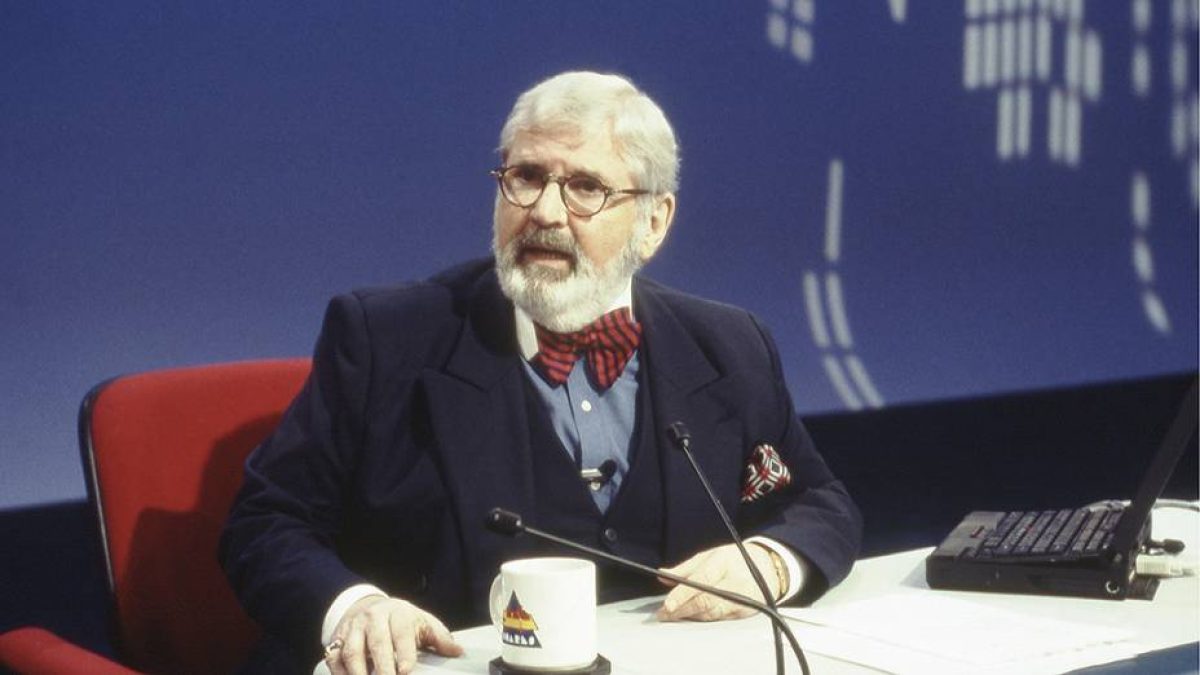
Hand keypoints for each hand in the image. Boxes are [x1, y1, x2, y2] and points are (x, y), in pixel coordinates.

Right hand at [325, 595, 462, 674]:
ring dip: (358, 673)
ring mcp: (353, 629)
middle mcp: (373, 619)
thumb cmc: (400, 620)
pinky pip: (334, 658)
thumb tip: (457, 651)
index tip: (406, 670)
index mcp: (397, 613)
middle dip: (382, 666)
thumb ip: (439, 638)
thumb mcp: (422, 623)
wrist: (368, 608)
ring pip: (351, 652)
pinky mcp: (337, 640)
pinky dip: (340, 674)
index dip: (404, 651)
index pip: (401, 631)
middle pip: (376, 643)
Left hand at [655, 543, 778, 621]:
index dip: (683, 594)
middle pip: (705, 600)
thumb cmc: (735, 560)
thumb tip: (663, 575)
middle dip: (682, 609)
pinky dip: (703, 619)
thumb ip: (685, 568)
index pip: (701, 580)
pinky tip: (692, 617)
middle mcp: (735, 580)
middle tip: (664, 614)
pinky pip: (719, 618)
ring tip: (673, 615)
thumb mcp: (710, 556)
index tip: (668, 604)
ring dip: (690, 616)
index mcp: (724, 561)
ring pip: (711, 613)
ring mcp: (742, 598)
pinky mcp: (745, 612)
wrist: (768, 569)